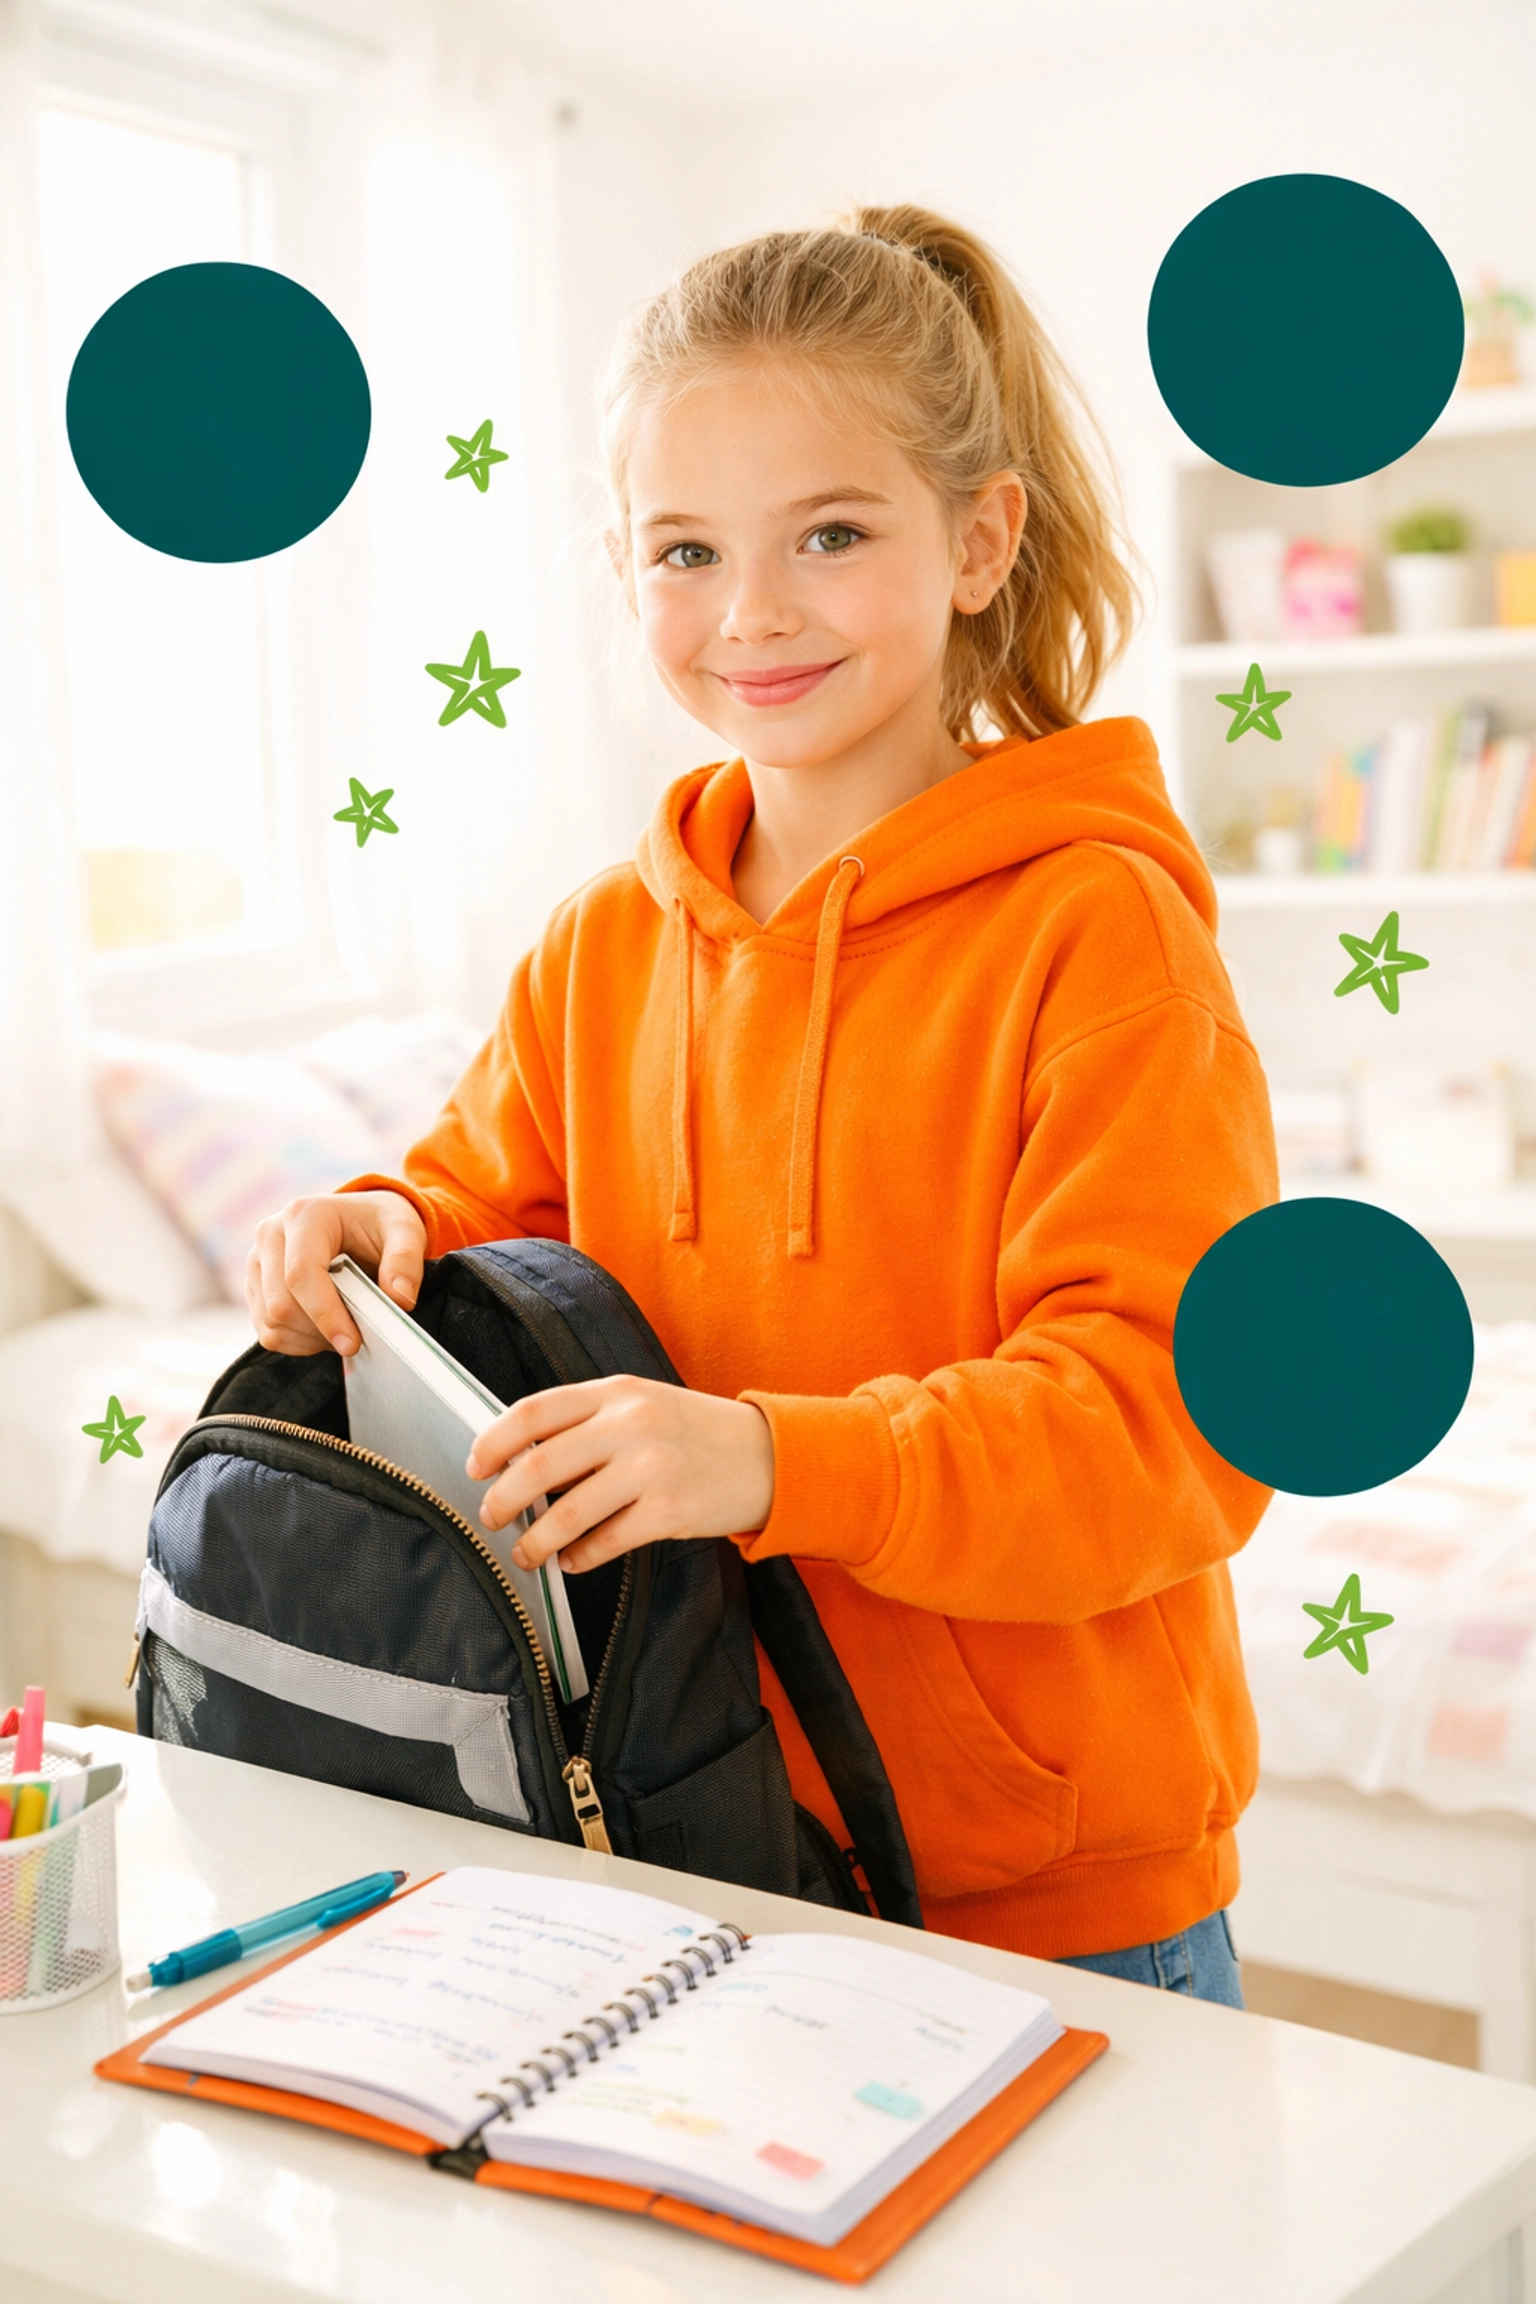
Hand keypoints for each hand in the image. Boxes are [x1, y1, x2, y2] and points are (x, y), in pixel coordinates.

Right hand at [246, 1190, 426, 1356]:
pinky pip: (268, 1332)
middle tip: (355, 1336)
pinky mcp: (255, 1287)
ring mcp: (258, 1262)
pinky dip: (298, 1342)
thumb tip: (400, 1298)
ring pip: (271, 1322)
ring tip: (343, 1327)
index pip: (301, 1274)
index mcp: (305, 1215)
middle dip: (320, 1331)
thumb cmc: (380, 1224)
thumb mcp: (405, 1231)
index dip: (325, 1314)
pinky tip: (324, 1330)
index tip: (351, 1342)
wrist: (361, 1220)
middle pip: (280, 1304)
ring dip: (310, 1339)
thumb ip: (405, 1261)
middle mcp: (271, 1234)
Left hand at [466, 1375, 775, 1573]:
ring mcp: (651, 1468)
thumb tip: (521, 1458)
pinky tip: (571, 1561)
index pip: (534, 1411)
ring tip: (525, 1552)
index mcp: (617, 1392)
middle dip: (503, 1499)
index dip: (494, 1441)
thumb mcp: (642, 1403)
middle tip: (490, 1517)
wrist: (767, 1456)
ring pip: (567, 1512)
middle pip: (540, 1465)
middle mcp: (631, 1424)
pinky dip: (579, 1557)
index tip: (476, 1466)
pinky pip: (605, 1542)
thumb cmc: (695, 1431)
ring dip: (536, 1540)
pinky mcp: (669, 1511)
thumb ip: (588, 1420)